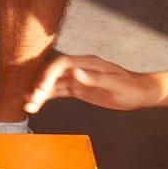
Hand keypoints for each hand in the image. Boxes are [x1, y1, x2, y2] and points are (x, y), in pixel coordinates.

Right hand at [24, 54, 165, 114]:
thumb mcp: (113, 84)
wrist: (139, 93)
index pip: (62, 64)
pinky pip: (59, 92)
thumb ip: (93, 79)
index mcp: (88, 63)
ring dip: (41, 94)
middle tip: (31, 99)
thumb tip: (74, 73)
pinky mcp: (79, 89)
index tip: (42, 88)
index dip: (49, 74)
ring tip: (28, 105)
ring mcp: (78, 79)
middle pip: (55, 74)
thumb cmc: (130, 87)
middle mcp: (80, 69)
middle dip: (41, 85)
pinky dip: (48, 97)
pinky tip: (37, 103)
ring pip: (54, 84)